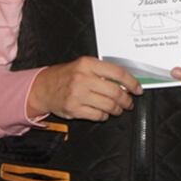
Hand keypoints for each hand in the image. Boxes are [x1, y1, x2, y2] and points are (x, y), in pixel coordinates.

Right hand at [27, 56, 141, 120]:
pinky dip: (105, 116)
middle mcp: (83, 78)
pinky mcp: (74, 109)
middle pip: (115, 92)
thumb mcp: (83, 66)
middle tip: (129, 102)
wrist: (43, 87)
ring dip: (117, 109)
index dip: (132, 82)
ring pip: (108, 105)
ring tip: (118, 109)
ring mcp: (78, 95)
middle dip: (126, 100)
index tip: (138, 89)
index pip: (118, 73)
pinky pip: (98, 115)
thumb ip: (103, 72)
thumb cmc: (66, 76)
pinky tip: (104, 113)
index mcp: (88, 64)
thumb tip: (126, 82)